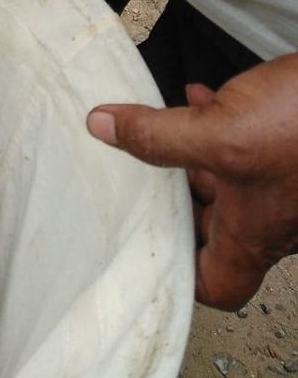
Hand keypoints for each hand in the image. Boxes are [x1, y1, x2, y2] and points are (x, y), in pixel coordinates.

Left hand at [87, 53, 297, 309]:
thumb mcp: (221, 132)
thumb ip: (159, 137)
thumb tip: (100, 128)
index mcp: (254, 233)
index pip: (217, 284)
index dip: (180, 274)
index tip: (141, 242)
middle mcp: (272, 215)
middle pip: (215, 228)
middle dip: (172, 197)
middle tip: (130, 169)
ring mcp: (285, 181)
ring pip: (228, 179)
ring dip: (189, 153)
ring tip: (154, 124)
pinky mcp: (292, 143)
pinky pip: (247, 143)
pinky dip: (219, 122)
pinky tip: (201, 93)